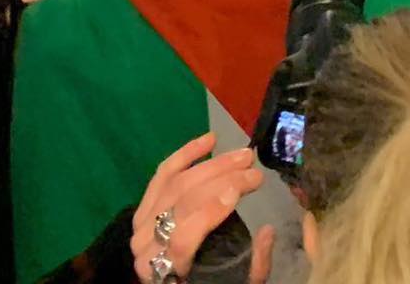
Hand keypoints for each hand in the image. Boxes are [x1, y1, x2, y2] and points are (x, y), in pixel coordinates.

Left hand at [132, 134, 269, 283]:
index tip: (238, 190)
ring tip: (242, 155)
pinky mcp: (144, 205)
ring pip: (176, 183)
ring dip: (212, 164)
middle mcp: (145, 244)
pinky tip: (210, 139)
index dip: (209, 212)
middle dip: (220, 180)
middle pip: (182, 203)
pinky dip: (186, 153)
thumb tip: (268, 231)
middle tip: (252, 168)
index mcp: (164, 271)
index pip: (182, 237)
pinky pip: (163, 173)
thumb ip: (252, 268)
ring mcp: (141, 221)